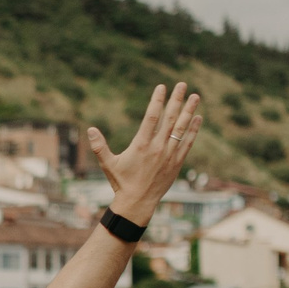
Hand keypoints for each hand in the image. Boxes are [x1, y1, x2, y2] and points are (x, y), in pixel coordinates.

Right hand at [87, 84, 200, 222]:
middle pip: (170, 118)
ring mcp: (169, 154)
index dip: (157, 100)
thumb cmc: (121, 182)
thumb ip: (99, 146)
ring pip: (181, 128)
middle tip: (182, 85)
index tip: (162, 87)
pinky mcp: (177, 162)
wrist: (138, 203)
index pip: (152, 117)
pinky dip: (193, 130)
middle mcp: (158, 147)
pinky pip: (187, 142)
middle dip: (177, 100)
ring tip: (196, 97)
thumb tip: (90, 130)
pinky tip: (198, 118)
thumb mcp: (108, 163)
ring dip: (189, 111)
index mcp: (141, 145)